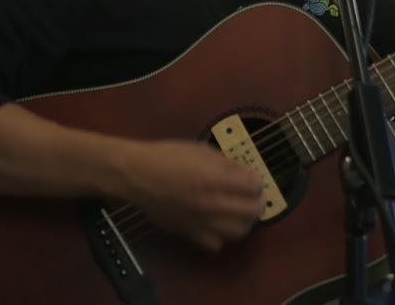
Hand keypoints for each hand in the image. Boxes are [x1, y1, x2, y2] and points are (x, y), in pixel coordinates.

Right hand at [119, 139, 264, 252]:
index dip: (257, 182)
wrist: (137, 174)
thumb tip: (244, 172)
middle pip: (251, 211)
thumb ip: (225, 162)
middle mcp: (210, 202)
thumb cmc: (167, 156)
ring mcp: (200, 221)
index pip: (253, 186)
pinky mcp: (189, 234)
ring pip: (239, 232)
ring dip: (244, 221)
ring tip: (239, 212)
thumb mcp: (200, 149)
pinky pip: (216, 245)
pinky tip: (217, 224)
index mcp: (213, 177)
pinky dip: (221, 236)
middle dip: (257, 202)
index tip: (253, 180)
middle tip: (253, 197)